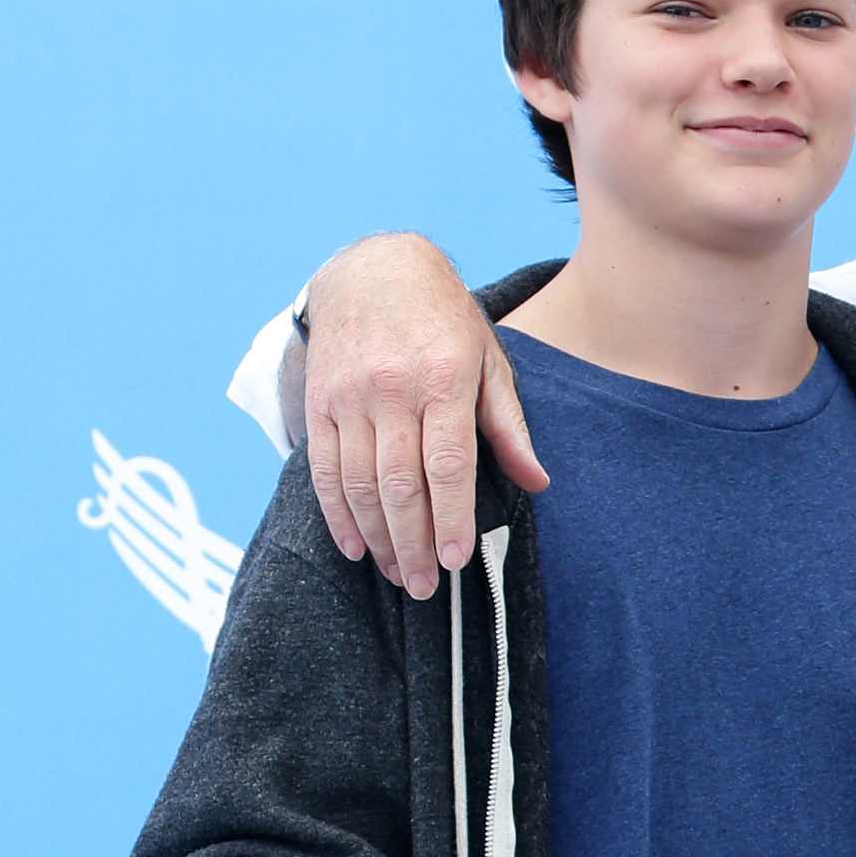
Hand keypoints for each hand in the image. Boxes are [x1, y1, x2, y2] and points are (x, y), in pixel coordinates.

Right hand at [301, 233, 546, 597]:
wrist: (372, 269)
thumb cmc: (444, 321)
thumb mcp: (489, 362)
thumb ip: (508, 426)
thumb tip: (536, 482)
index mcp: (443, 381)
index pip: (446, 464)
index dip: (449, 517)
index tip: (454, 560)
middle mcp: (391, 390)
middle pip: (398, 483)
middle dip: (411, 542)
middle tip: (423, 587)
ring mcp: (349, 396)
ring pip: (357, 482)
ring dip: (376, 537)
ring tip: (394, 574)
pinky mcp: (318, 401)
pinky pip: (323, 467)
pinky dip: (336, 512)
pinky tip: (354, 545)